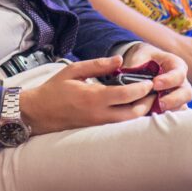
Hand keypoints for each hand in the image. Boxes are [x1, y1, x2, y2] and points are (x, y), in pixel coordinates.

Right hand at [19, 56, 156, 134]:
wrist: (38, 112)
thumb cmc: (55, 89)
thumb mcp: (74, 70)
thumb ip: (98, 65)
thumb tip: (120, 60)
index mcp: (93, 97)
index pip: (125, 95)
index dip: (141, 89)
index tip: (149, 82)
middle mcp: (98, 114)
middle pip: (132, 113)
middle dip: (146, 103)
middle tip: (152, 92)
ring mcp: (98, 125)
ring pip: (127, 123)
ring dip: (140, 112)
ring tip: (146, 99)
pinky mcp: (96, 130)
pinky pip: (119, 126)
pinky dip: (129, 117)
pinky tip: (132, 107)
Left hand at [121, 42, 191, 111]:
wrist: (143, 64)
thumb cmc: (143, 58)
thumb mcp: (139, 56)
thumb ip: (136, 65)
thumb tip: (126, 78)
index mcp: (176, 65)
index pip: (179, 74)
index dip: (168, 80)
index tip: (154, 84)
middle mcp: (181, 82)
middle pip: (186, 93)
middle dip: (173, 99)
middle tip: (158, 102)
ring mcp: (179, 96)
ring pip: (182, 106)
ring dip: (170, 110)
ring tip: (155, 112)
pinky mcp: (173, 107)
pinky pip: (174, 115)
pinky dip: (165, 117)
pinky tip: (153, 117)